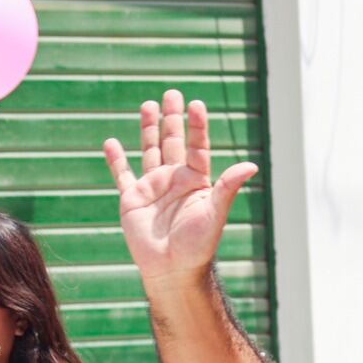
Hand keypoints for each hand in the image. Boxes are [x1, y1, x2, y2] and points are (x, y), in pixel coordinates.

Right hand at [103, 88, 259, 284]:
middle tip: (172, 93)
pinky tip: (111, 143)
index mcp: (196, 182)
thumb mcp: (215, 213)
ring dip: (148, 129)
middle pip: (173, 142)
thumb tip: (251, 165)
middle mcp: (175, 181)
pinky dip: (116, 160)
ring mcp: (153, 188)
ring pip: (150, 151)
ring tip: (148, 104)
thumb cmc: (198, 245)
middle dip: (172, 118)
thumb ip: (228, 186)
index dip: (196, 126)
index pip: (197, 147)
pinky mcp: (132, 200)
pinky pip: (122, 175)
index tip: (196, 103)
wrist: (173, 269)